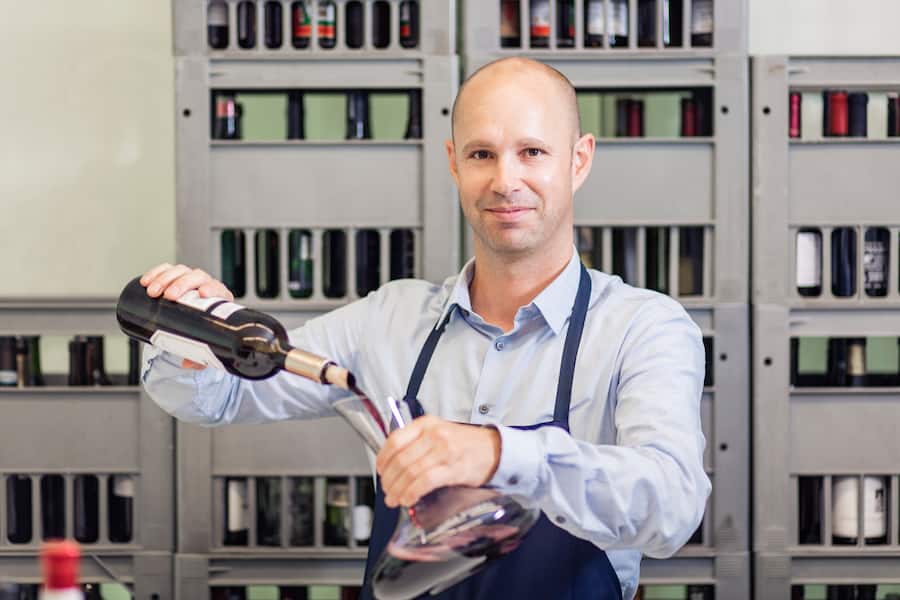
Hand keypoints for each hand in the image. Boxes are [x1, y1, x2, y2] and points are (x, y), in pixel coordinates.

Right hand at [139, 263, 234, 370]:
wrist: (196, 323)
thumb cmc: (205, 331)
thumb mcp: (205, 345)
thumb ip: (199, 357)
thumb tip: (186, 364)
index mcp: (219, 298)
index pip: (217, 288)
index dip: (211, 288)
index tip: (202, 293)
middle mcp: (205, 285)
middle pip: (196, 277)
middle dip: (181, 284)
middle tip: (168, 295)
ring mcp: (189, 279)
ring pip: (179, 271)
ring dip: (164, 278)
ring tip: (152, 291)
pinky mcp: (174, 278)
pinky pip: (165, 270)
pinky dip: (155, 273)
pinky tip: (145, 281)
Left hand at [376, 415, 501, 507]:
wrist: (494, 449)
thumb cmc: (465, 443)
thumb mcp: (438, 432)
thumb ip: (416, 442)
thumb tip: (392, 465)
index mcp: (426, 424)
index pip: (394, 440)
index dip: (383, 459)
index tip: (380, 471)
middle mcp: (434, 435)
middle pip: (400, 459)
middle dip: (389, 480)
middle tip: (386, 490)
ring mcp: (444, 451)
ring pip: (410, 472)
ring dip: (398, 490)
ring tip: (394, 499)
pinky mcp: (453, 469)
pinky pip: (425, 482)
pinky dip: (412, 493)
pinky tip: (409, 499)